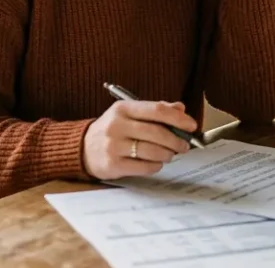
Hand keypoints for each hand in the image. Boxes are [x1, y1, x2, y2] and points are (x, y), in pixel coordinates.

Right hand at [82, 100, 196, 180]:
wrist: (82, 148)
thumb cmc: (112, 130)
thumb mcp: (129, 114)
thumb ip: (155, 110)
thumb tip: (180, 109)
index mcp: (123, 108)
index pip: (157, 110)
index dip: (178, 119)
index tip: (191, 125)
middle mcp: (117, 125)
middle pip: (157, 132)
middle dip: (176, 140)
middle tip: (185, 145)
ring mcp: (114, 146)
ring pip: (153, 151)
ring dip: (168, 154)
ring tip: (170, 154)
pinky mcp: (113, 165)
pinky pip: (144, 166)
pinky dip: (156, 165)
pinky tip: (155, 162)